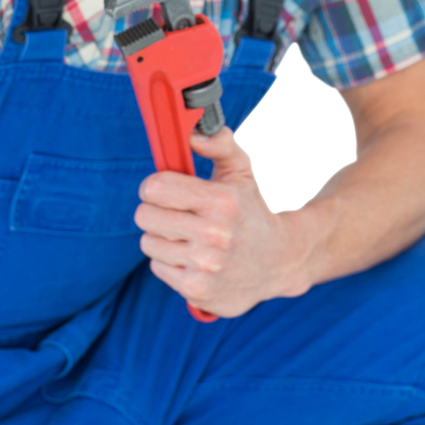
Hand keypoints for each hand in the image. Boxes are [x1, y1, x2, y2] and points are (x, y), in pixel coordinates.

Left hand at [135, 126, 312, 317]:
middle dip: (156, 210)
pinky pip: (157, 267)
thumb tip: (194, 133)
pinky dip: (170, 261)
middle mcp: (213, 235)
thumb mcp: (243, 169)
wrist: (280, 260)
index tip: (165, 189)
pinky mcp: (198, 290)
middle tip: (177, 212)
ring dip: (162, 236)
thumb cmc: (253, 207)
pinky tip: (192, 256)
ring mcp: (205, 266)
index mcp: (221, 201)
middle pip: (145, 215)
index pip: (154, 187)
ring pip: (148, 242)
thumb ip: (219, 144)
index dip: (154, 186)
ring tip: (188, 235)